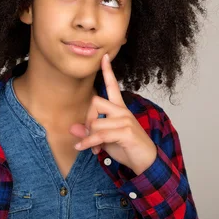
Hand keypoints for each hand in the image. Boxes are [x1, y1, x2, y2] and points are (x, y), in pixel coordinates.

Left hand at [69, 53, 156, 174]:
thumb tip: (72, 128)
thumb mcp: (105, 139)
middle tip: (88, 134)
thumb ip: (90, 132)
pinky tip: (83, 148)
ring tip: (93, 147)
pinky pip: (99, 135)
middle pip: (95, 102)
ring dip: (89, 137)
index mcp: (119, 109)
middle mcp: (122, 111)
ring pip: (96, 122)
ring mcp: (125, 120)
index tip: (104, 56)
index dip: (108, 71)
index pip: (112, 85)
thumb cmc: (127, 148)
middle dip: (87, 119)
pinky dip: (88, 143)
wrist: (146, 161)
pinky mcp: (126, 132)